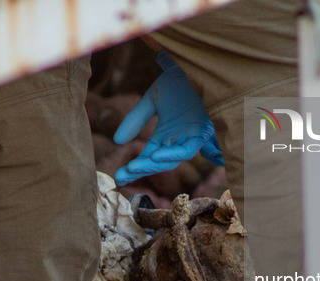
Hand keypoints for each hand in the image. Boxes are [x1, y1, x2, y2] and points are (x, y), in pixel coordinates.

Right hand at [113, 51, 222, 185]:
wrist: (195, 65)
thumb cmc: (178, 81)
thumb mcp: (152, 100)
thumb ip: (135, 120)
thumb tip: (117, 142)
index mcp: (167, 135)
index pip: (149, 157)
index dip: (136, 167)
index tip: (118, 176)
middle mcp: (179, 140)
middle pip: (160, 162)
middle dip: (141, 170)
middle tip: (121, 177)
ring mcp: (191, 137)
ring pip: (173, 160)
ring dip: (153, 165)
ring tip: (133, 167)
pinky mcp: (202, 131)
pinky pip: (188, 149)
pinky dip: (172, 154)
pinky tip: (155, 155)